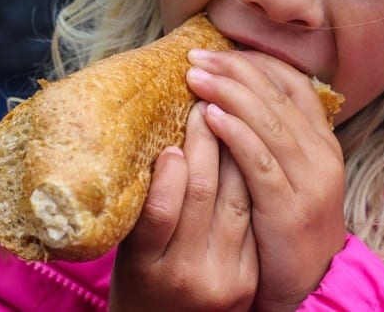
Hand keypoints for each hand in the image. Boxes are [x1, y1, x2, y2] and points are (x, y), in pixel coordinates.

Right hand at [109, 102, 257, 311]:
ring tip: (231, 112)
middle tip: (205, 101)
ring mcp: (227, 278)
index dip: (170, 165)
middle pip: (204, 194)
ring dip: (236, 149)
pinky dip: (250, 176)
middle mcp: (189, 274)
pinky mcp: (251, 276)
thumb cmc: (142, 282)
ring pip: (237, 198)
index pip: (162, 207)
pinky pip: (254, 214)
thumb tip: (168, 145)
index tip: (172, 133)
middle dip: (207, 140)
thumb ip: (146, 205)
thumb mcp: (129, 250)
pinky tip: (249, 147)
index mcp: (146, 266)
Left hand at [186, 49, 345, 310]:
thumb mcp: (289, 172)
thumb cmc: (287, 220)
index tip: (221, 50)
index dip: (256, 63)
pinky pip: (260, 161)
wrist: (308, 280)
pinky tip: (211, 116)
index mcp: (322, 140)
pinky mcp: (290, 208)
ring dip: (230, 93)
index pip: (293, 83)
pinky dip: (236, 134)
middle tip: (196, 55)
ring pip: (269, 122)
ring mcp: (310, 180)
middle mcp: (321, 153)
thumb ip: (271, 136)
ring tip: (195, 76)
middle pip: (277, 95)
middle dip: (235, 70)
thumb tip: (235, 94)